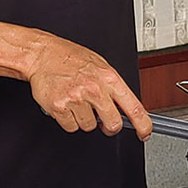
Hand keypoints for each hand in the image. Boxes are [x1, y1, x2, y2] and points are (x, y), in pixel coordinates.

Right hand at [27, 35, 151, 138]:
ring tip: (77, 101)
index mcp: (109, 78)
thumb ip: (112, 87)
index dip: (143, 125)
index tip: (145, 133)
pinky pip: (71, 127)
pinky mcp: (60, 107)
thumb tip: (124, 107)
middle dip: (109, 125)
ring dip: (84, 119)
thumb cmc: (70, 58)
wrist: (42, 54)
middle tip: (102, 118)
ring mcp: (77, 99)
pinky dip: (68, 120)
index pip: (134, 107)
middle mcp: (95, 89)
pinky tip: (66, 105)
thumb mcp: (100, 66)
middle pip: (113, 124)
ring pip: (89, 126)